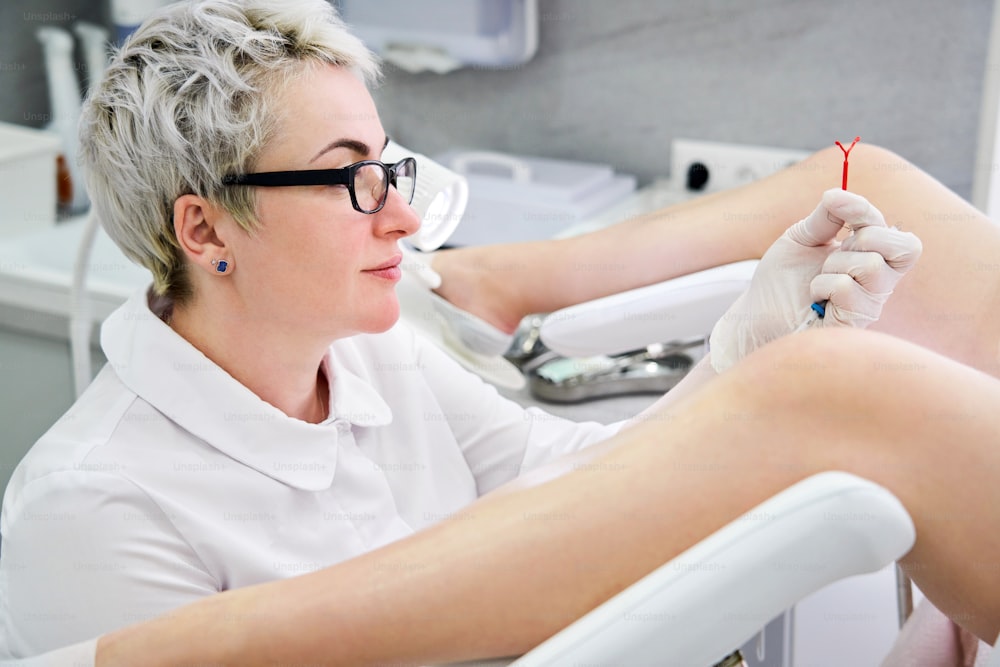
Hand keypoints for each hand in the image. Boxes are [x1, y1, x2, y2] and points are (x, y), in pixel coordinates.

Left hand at [708, 189, 921, 373]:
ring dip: (833, 265)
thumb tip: (837, 194)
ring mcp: (869, 305)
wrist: (757, 316)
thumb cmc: (782, 281)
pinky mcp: (854, 324)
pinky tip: (815, 300)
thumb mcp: (801, 239)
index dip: (864, 209)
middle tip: (839, 249)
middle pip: (907, 248)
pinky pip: (846, 288)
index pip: (890, 230)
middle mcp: (878, 282)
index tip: (832, 199)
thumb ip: (824, 217)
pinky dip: (820, 286)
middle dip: (868, 237)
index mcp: (871, 257)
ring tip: (818, 280)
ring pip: (871, 265)